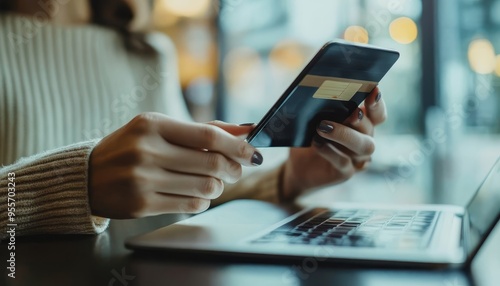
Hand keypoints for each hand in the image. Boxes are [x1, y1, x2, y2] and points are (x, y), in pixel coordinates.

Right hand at [88, 113, 261, 217]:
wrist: (88, 176)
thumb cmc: (130, 147)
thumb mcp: (159, 128)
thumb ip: (202, 129)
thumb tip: (245, 130)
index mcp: (152, 124)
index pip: (208, 136)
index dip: (238, 146)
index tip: (254, 152)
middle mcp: (146, 150)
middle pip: (211, 163)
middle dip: (234, 168)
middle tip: (236, 169)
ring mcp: (142, 179)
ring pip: (206, 187)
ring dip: (219, 186)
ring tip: (214, 181)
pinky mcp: (142, 205)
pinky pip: (191, 205)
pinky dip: (203, 200)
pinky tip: (197, 193)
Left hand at [281, 88, 385, 199]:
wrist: (299, 167)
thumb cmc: (310, 136)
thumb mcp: (314, 119)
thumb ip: (323, 108)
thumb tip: (320, 94)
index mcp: (361, 124)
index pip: (378, 114)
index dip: (378, 104)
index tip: (374, 90)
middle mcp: (363, 140)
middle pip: (371, 129)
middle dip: (361, 119)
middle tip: (350, 112)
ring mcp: (356, 158)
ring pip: (363, 146)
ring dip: (344, 134)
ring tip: (322, 127)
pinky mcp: (345, 172)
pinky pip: (343, 161)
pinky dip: (330, 150)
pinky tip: (316, 142)